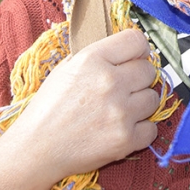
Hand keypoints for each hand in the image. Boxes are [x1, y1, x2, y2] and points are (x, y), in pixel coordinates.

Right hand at [0, 29, 160, 189]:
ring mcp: (120, 112)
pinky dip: (141, 130)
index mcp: (93, 59)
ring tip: (120, 110)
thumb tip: (126, 51)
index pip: (137, 40)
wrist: (37, 149)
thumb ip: (97, 56)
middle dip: (139, 78)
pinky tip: (122, 129)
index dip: (138, 49)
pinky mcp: (125, 139)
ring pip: (153, 98)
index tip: (135, 58)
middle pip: (149, 70)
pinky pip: (151, 129)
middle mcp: (110, 82)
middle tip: (123, 88)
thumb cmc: (48, 108)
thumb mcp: (66, 68)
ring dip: (141, 104)